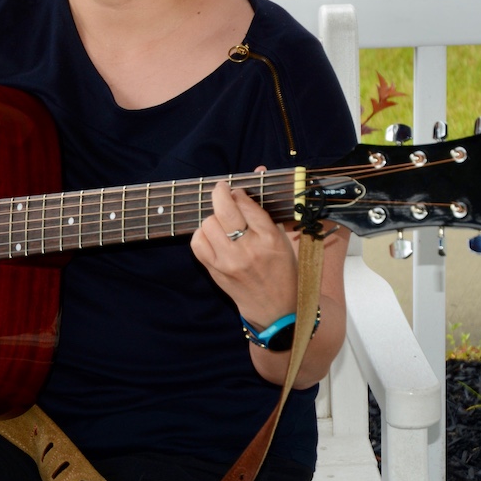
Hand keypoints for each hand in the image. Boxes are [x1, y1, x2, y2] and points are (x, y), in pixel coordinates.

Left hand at [190, 177, 297, 328]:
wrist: (277, 311)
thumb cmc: (283, 272)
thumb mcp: (283, 238)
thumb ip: (266, 206)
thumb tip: (258, 169)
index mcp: (271, 239)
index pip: (247, 204)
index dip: (239, 192)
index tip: (237, 191)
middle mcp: (249, 250)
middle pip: (224, 210)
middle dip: (220, 193)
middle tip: (221, 190)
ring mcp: (229, 262)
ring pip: (208, 223)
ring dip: (213, 217)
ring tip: (222, 222)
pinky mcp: (215, 272)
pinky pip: (197, 243)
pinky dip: (202, 234)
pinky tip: (212, 235)